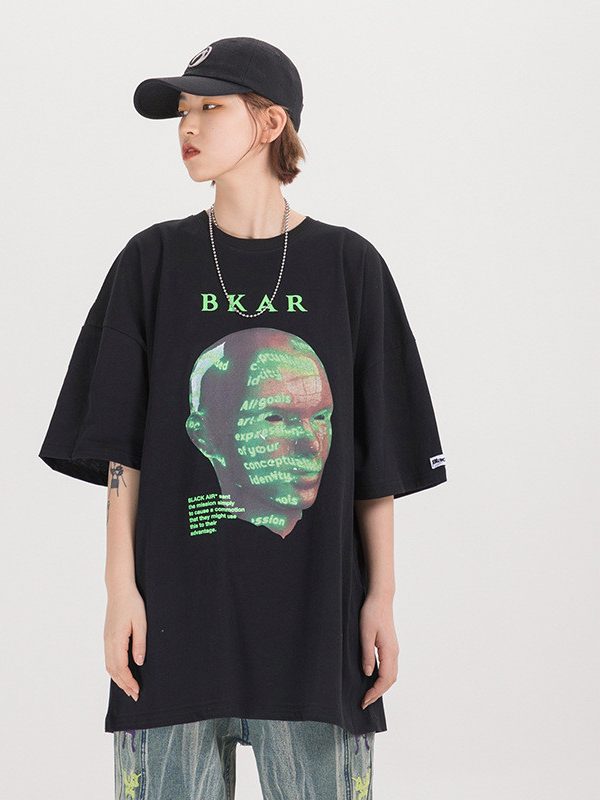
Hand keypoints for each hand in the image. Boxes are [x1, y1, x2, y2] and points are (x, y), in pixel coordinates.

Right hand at [104, 584, 146, 700]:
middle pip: (113, 670)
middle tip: (134, 695)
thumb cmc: (132, 604)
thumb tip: (139, 663)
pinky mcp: (108, 636)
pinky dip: (114, 670)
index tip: (137, 691)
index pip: (121, 668)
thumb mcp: (141, 623)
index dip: (129, 681)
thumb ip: (139, 643)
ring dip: (118, 679)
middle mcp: (108, 642)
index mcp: (116, 640)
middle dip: (123, 684)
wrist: (119, 590)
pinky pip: (109, 658)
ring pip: (109, 666)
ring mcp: (106, 640)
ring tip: (128, 688)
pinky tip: (121, 672)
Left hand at [359, 593, 398, 708]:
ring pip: (391, 675)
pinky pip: (390, 667)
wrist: (381, 598)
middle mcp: (395, 653)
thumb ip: (367, 654)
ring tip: (368, 694)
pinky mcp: (390, 646)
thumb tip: (367, 673)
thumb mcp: (365, 633)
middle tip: (364, 702)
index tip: (364, 701)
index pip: (385, 679)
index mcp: (389, 651)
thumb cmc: (372, 613)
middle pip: (390, 680)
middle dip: (378, 693)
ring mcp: (394, 649)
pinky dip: (383, 678)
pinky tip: (373, 678)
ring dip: (381, 686)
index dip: (375, 692)